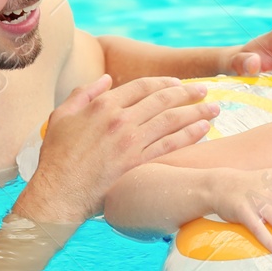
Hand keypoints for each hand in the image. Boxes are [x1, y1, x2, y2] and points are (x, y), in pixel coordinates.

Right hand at [19, 75, 219, 222]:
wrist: (59, 192)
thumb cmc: (57, 156)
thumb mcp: (61, 116)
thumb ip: (84, 93)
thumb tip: (106, 79)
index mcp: (103, 105)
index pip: (143, 86)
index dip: (165, 82)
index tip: (179, 84)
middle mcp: (120, 119)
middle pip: (163, 99)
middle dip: (188, 93)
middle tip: (205, 91)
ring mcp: (131, 141)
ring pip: (172, 120)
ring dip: (196, 112)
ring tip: (214, 109)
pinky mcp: (138, 162)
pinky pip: (170, 145)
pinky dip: (189, 135)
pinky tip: (203, 130)